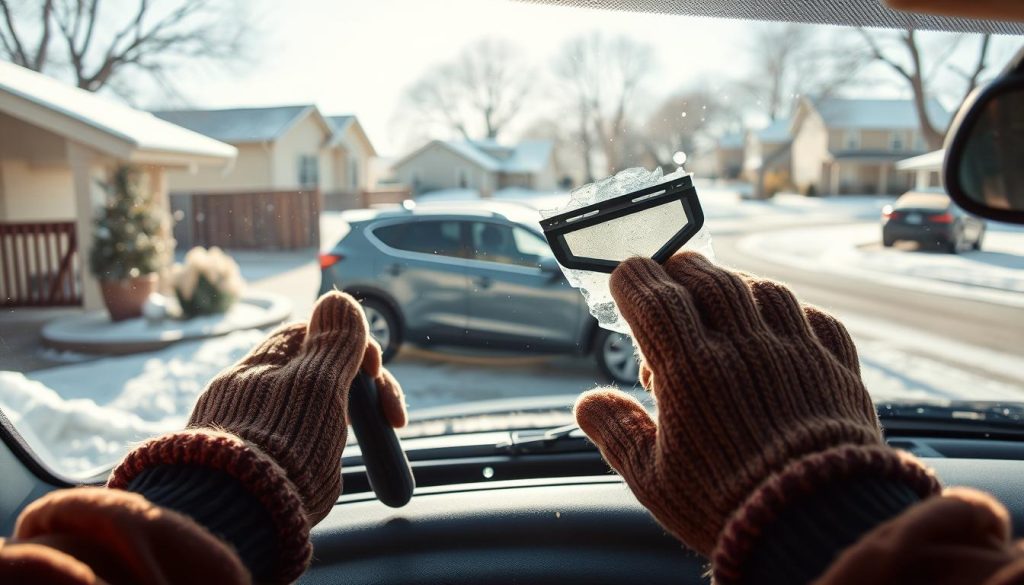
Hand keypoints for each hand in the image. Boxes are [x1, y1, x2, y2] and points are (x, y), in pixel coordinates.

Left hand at [186, 291, 406, 523]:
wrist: (234, 511)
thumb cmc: (283, 443)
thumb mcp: (320, 383)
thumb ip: (335, 343)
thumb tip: (338, 297)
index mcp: (268, 359)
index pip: (320, 334)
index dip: (359, 349)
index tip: (377, 378)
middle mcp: (252, 385)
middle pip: (319, 371)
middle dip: (359, 393)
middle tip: (390, 422)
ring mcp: (247, 421)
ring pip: (309, 407)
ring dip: (342, 421)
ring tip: (354, 449)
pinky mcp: (248, 457)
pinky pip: (292, 439)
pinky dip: (317, 446)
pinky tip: (322, 468)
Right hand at [574, 253, 936, 564]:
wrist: (818, 527)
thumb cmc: (725, 506)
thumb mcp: (652, 479)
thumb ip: (616, 432)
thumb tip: (588, 403)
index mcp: (690, 369)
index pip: (652, 294)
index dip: (632, 279)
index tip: (622, 282)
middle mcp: (744, 347)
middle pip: (707, 277)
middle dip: (679, 270)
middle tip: (668, 282)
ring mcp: (796, 352)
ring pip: (762, 289)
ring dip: (734, 286)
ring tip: (720, 306)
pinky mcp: (837, 367)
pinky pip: (814, 318)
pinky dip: (790, 315)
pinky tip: (777, 331)